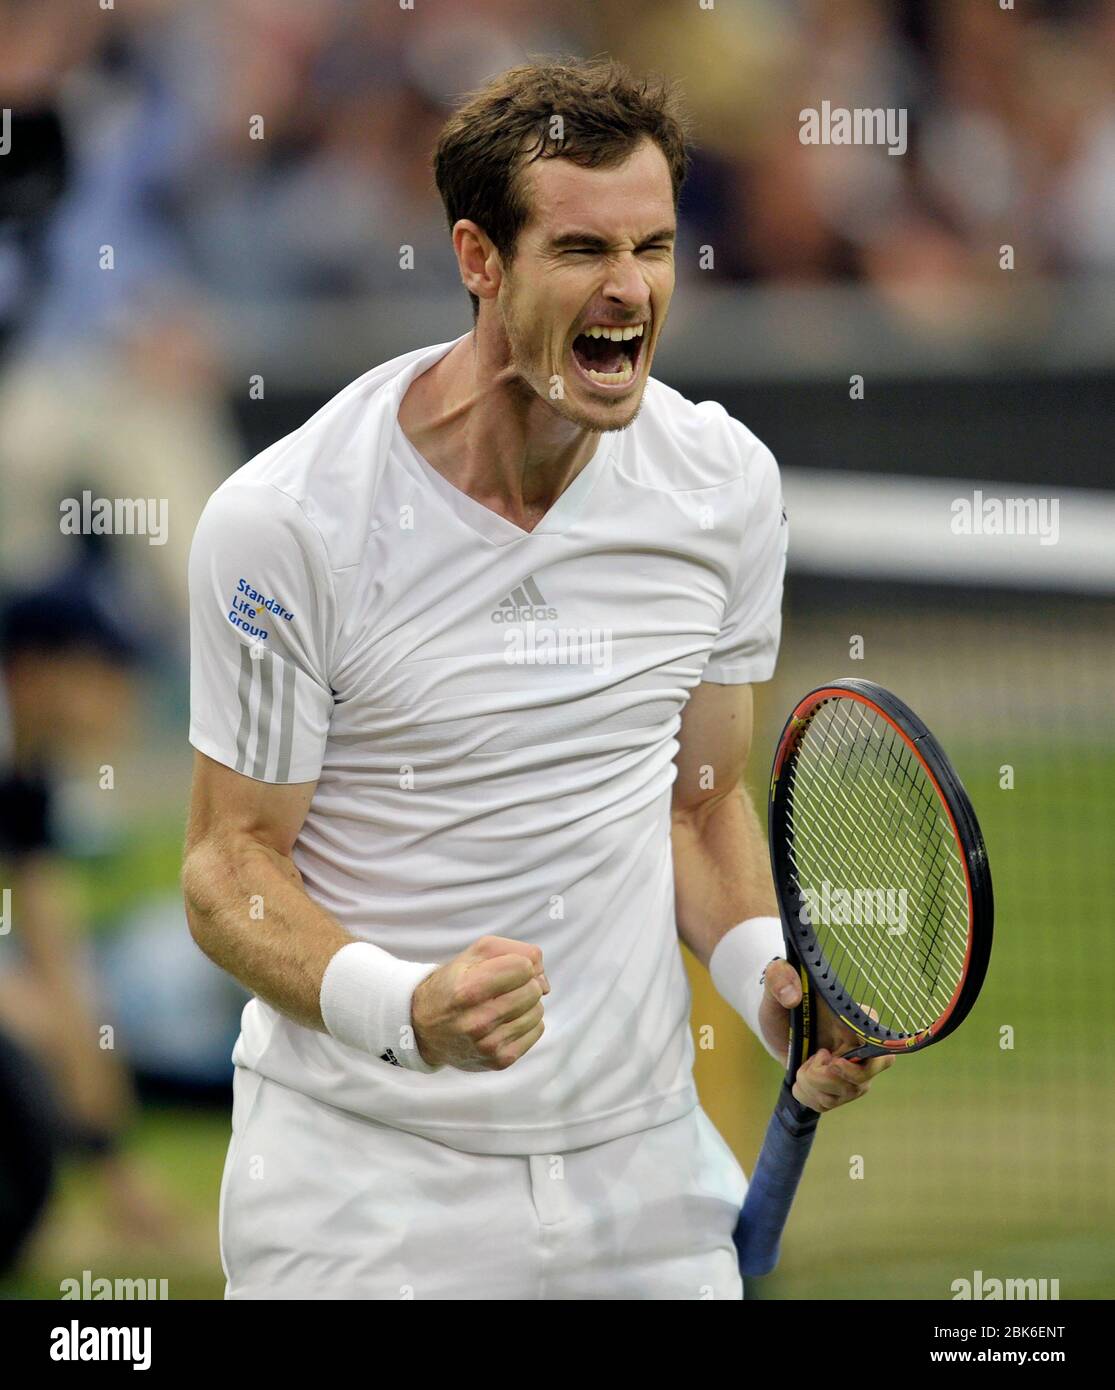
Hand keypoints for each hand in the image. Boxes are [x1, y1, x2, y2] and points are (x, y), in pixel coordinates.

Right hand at [411, 935, 548, 1071]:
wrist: (426, 1028)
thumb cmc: (454, 985)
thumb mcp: (474, 954)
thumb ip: (514, 950)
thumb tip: (544, 978)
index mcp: (468, 990)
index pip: (523, 967)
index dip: (517, 963)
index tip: (504, 969)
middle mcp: (478, 1021)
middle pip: (533, 990)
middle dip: (524, 983)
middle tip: (503, 988)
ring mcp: (489, 1045)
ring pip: (538, 1011)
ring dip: (525, 1003)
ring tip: (502, 1004)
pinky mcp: (500, 1061)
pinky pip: (537, 1031)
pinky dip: (526, 1022)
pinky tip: (506, 1021)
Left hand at [759, 959, 893, 1112]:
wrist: (774, 1023)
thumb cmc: (780, 999)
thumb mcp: (773, 983)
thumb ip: (779, 978)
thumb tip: (792, 997)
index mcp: (852, 1017)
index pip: (877, 1041)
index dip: (857, 1058)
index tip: (830, 1058)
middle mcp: (860, 1043)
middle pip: (866, 1074)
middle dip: (834, 1079)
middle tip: (809, 1064)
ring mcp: (852, 1067)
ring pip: (849, 1091)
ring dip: (816, 1087)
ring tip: (800, 1067)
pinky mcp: (837, 1085)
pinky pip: (831, 1102)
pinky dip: (811, 1096)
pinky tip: (799, 1080)